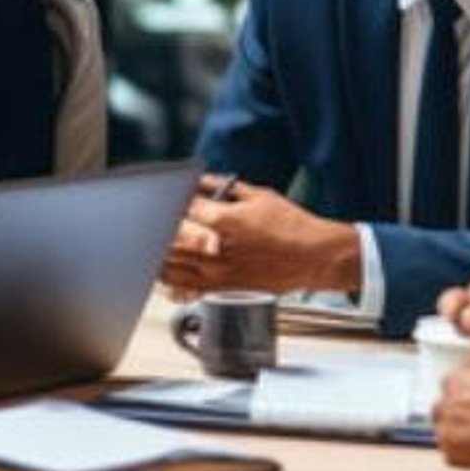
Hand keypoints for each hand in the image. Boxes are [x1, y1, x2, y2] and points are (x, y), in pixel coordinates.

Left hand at [161, 174, 360, 295]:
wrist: (314, 257)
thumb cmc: (293, 227)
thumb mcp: (261, 196)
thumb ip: (227, 187)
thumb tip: (205, 181)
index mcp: (225, 220)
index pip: (183, 209)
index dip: (175, 201)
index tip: (175, 197)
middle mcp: (217, 248)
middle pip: (169, 239)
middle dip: (160, 229)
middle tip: (155, 224)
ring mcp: (218, 271)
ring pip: (172, 266)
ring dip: (160, 256)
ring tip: (155, 248)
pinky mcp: (223, 288)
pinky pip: (186, 289)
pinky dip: (171, 282)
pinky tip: (169, 274)